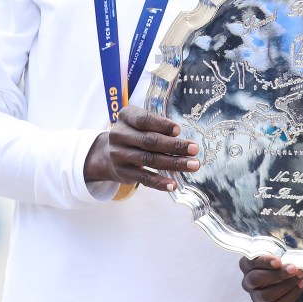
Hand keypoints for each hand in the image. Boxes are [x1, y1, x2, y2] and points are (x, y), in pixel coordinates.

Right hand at [83, 107, 199, 191]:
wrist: (107, 154)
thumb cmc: (135, 133)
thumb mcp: (141, 123)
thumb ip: (158, 127)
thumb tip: (180, 136)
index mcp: (126, 117)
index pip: (144, 120)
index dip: (162, 125)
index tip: (179, 130)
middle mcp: (119, 134)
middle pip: (149, 141)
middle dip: (174, 146)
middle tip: (195, 149)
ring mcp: (119, 154)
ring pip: (149, 160)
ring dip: (174, 163)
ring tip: (193, 165)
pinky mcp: (122, 172)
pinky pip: (143, 178)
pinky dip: (159, 182)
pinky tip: (173, 185)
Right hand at [240, 255, 302, 301]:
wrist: (278, 278)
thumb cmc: (275, 261)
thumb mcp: (274, 252)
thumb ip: (279, 253)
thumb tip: (292, 257)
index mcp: (247, 265)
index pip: (251, 262)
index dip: (264, 262)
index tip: (278, 261)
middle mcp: (248, 281)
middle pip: (256, 280)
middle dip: (276, 274)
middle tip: (293, 269)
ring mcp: (256, 296)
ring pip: (267, 295)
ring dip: (286, 285)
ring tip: (299, 276)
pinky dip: (291, 295)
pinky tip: (300, 285)